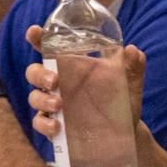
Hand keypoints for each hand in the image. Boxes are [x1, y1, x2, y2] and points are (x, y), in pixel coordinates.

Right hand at [26, 25, 146, 140]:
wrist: (126, 134)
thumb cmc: (123, 102)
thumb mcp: (130, 84)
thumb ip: (133, 66)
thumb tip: (132, 50)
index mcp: (75, 67)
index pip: (51, 49)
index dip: (38, 39)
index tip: (33, 32)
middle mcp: (61, 84)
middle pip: (35, 72)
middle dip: (39, 74)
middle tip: (55, 81)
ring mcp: (55, 105)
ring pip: (34, 97)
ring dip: (42, 99)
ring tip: (58, 105)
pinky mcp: (54, 126)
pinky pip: (40, 123)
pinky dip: (44, 124)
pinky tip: (57, 126)